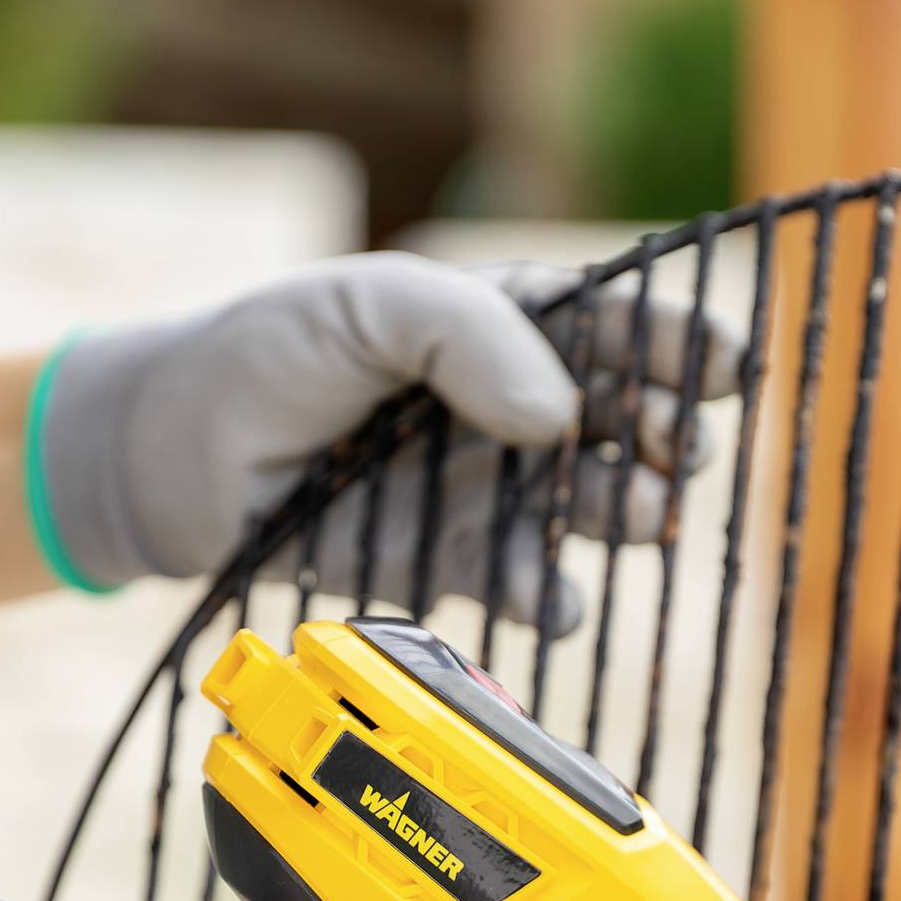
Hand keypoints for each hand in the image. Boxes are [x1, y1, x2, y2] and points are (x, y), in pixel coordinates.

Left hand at [31, 253, 745, 629]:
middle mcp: (511, 404)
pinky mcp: (457, 561)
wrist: (176, 460)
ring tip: (638, 520)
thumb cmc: (267, 354)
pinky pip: (531, 581)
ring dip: (629, 515)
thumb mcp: (371, 301)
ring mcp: (490, 484)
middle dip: (666, 435)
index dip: (679, 342)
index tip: (724, 370)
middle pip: (625, 419)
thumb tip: (560, 412)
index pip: (615, 322)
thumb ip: (468, 334)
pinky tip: (555, 599)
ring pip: (592, 504)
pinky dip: (553, 595)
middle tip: (674, 451)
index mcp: (503, 321)